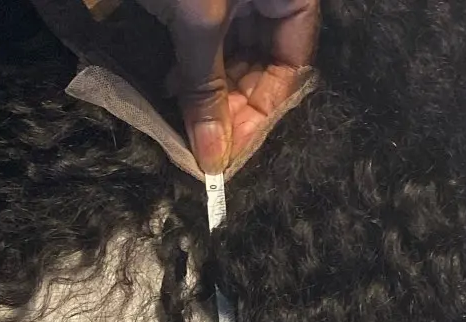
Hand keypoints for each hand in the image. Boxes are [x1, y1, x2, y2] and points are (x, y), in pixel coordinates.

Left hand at [138, 0, 319, 172]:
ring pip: (233, 57)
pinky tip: (172, 89)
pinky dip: (190, 68)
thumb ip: (205, 85)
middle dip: (231, 106)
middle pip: (263, 65)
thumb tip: (212, 159)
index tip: (231, 150)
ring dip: (207, 92)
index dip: (263, 110)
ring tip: (183, 121)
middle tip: (204, 143)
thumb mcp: (198, 18)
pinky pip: (207, 41)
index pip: (293, 64)